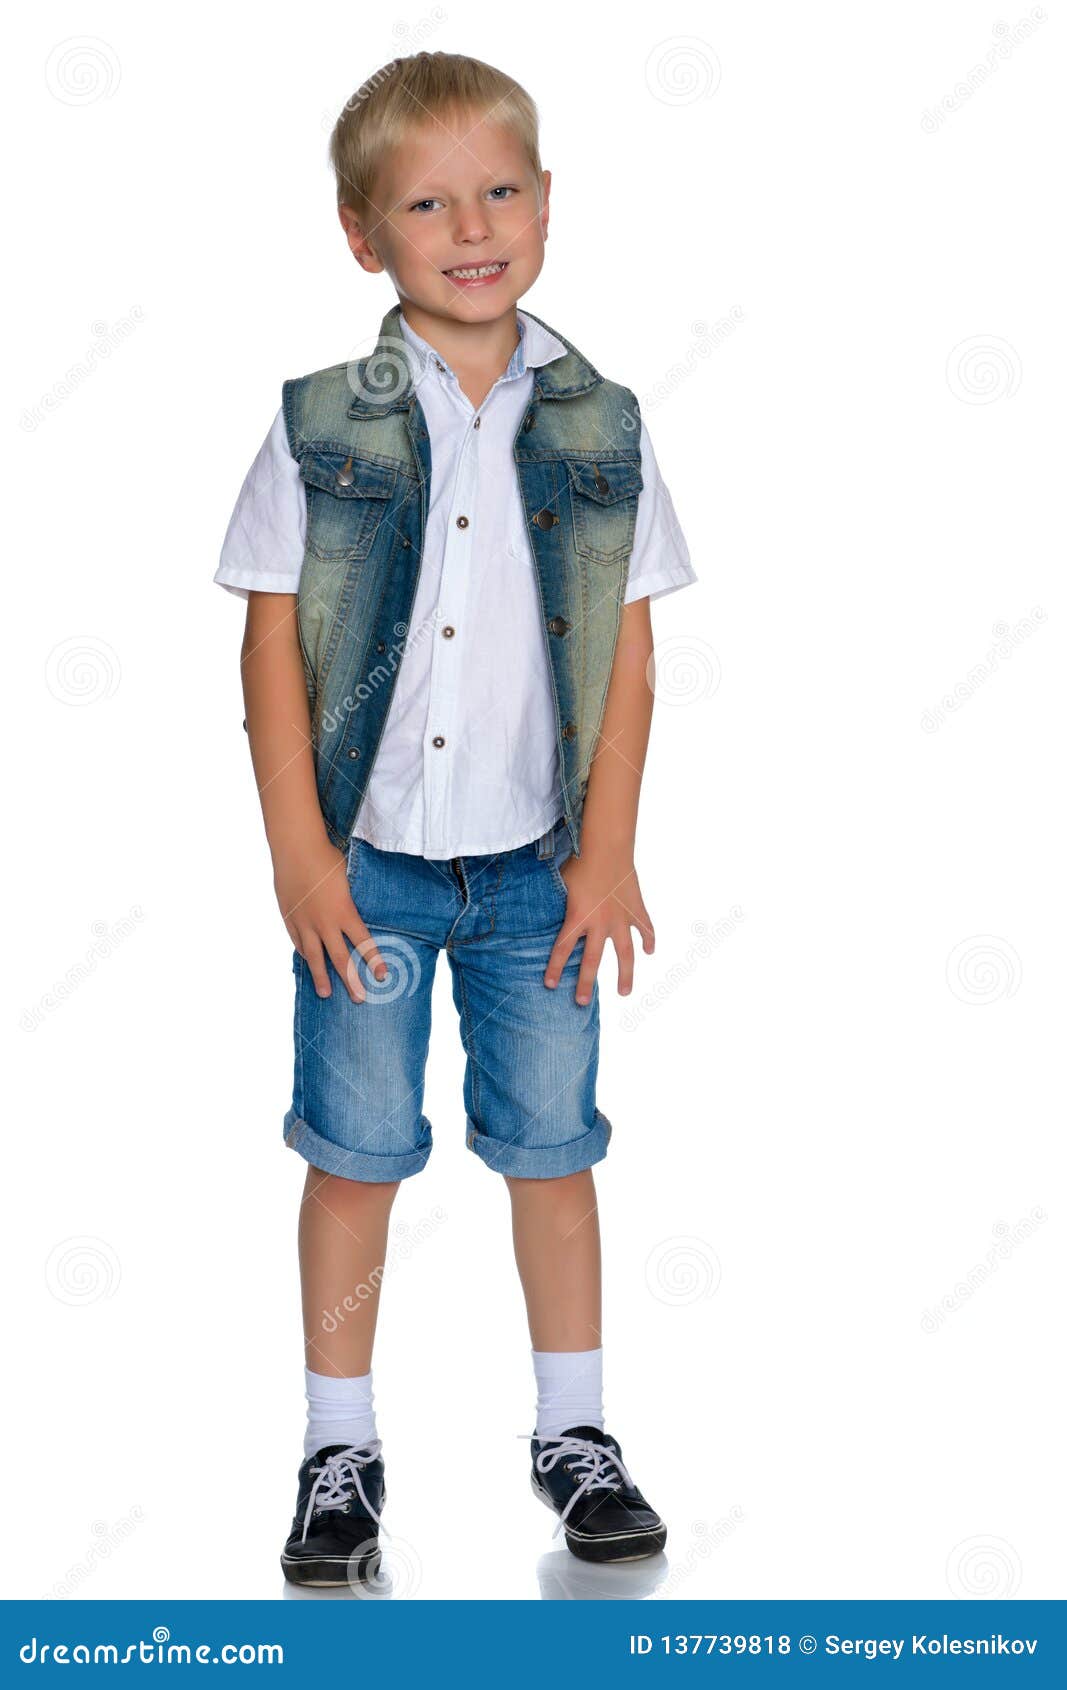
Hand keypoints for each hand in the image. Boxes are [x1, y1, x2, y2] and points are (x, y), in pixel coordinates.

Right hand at [273, 835, 386, 1002]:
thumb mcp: (347, 880)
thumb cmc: (327, 858)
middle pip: (340, 959)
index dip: (374, 961)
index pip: (363, 943)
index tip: (381, 976)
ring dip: (321, 977)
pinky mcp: (289, 919)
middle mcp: (325, 923)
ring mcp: (305, 923)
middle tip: (359, 999)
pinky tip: (309, 963)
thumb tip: (353, 913)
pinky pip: (299, 943)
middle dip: (351, 981)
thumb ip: (349, 902)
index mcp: (344, 911)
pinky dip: (305, 954)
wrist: (296, 848)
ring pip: (314, 957)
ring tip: (326, 994)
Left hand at [543, 850, 654, 1004]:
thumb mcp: (560, 883)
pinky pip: (645, 929)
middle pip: (591, 961)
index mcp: (577, 918)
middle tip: (582, 1002)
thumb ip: (556, 900)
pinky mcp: (636, 910)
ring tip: (624, 992)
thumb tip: (538, 904)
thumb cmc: (579, 862)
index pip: (561, 950)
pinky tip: (649, 951)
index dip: (555, 968)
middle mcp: (599, 924)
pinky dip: (649, 940)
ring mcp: (620, 919)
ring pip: (624, 954)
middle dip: (585, 983)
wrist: (607, 848)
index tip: (550, 985)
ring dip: (625, 974)